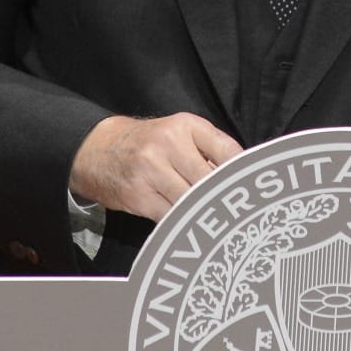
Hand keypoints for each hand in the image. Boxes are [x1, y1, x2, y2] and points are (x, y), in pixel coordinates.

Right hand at [70, 113, 242, 221]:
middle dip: (223, 198)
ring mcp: (151, 171)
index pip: (226, 151)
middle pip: (209, 181)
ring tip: (218, 223)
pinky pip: (171, 217)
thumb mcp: (179, 131)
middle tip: (238, 214)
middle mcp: (168, 145)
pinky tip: (191, 225)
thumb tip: (239, 178)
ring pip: (191, 201)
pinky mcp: (138, 196)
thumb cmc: (148, 143)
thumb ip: (209, 149)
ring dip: (204, 213)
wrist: (99, 150)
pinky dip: (183, 223)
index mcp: (185, 125)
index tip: (252, 190)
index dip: (241, 174)